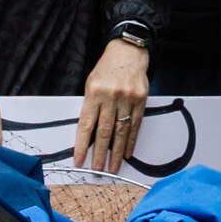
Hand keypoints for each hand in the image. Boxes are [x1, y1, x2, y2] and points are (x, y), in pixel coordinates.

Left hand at [73, 38, 149, 172]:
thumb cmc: (106, 70)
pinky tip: (127, 152)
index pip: (86, 124)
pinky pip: (135, 124)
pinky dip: (131, 140)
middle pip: (104, 131)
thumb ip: (90, 107)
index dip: (82, 145)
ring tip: (113, 167)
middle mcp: (110, 96)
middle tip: (97, 170)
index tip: (80, 160)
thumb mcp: (91, 84)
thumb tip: (88, 135)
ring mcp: (127, 98)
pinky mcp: (141, 99)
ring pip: (121, 131)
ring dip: (116, 152)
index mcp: (94, 92)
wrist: (128, 52)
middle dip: (100, 153)